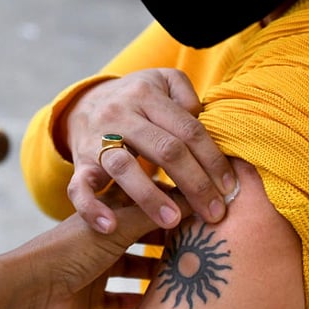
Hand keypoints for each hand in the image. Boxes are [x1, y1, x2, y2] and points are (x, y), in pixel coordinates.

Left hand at [23, 188, 191, 308]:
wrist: (29, 291)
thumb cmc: (69, 250)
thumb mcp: (118, 226)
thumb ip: (152, 214)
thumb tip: (190, 198)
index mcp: (106, 212)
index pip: (146, 201)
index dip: (172, 203)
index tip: (202, 208)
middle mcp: (103, 236)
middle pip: (142, 234)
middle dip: (168, 238)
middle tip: (201, 242)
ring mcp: (96, 267)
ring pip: (133, 266)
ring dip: (155, 270)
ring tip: (186, 272)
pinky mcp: (90, 297)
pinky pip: (118, 298)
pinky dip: (135, 300)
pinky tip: (155, 302)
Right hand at [59, 68, 237, 232]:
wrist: (84, 102)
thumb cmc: (137, 99)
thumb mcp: (162, 81)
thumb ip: (186, 95)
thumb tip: (202, 120)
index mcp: (146, 95)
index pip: (188, 130)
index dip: (212, 160)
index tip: (229, 187)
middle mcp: (120, 114)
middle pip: (165, 149)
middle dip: (195, 184)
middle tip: (215, 213)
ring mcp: (96, 139)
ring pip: (124, 167)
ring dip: (150, 198)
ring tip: (172, 221)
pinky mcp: (79, 163)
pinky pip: (78, 187)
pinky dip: (92, 208)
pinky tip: (110, 227)